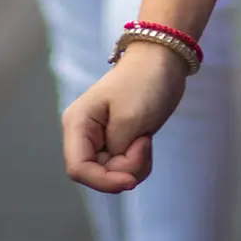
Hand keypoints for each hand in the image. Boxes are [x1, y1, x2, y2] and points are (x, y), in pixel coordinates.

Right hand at [63, 41, 189, 192]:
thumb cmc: (144, 82)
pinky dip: (138, 162)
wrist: (163, 60)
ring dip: (134, 165)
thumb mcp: (130, 119)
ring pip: (112, 173)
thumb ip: (118, 152)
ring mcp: (100, 139)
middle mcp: (83, 135)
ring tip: (145, 139)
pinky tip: (146, 141)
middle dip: (124, 168)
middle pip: (97, 174)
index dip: (103, 181)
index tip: (131, 180)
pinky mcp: (117, 142)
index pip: (78, 169)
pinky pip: (124, 166)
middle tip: (143, 143)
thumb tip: (117, 173)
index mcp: (77, 124)